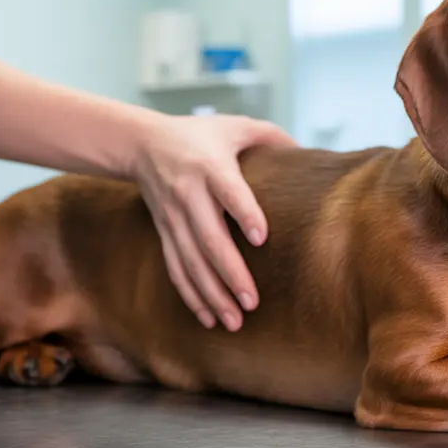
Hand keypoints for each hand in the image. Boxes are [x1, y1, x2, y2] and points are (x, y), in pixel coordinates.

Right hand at [131, 113, 296, 329]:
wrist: (141, 144)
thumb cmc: (200, 135)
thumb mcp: (234, 125)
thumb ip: (270, 135)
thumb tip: (306, 151)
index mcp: (210, 166)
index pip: (228, 191)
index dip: (244, 212)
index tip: (261, 237)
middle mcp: (189, 194)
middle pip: (209, 238)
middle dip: (230, 272)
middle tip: (252, 301)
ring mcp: (173, 217)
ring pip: (191, 262)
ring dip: (212, 294)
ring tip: (235, 321)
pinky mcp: (165, 233)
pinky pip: (176, 269)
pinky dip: (191, 296)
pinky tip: (209, 319)